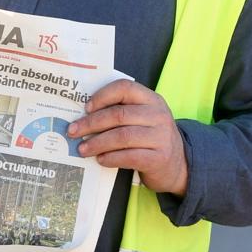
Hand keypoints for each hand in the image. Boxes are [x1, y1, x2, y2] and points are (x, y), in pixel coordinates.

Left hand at [68, 79, 188, 196]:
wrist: (179, 164)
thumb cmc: (150, 138)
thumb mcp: (143, 118)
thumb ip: (122, 111)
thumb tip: (84, 116)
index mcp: (151, 99)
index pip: (124, 88)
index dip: (102, 96)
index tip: (86, 108)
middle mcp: (158, 115)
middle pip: (118, 115)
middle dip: (91, 123)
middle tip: (73, 131)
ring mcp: (161, 137)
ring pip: (122, 137)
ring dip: (97, 143)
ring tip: (82, 149)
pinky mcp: (159, 158)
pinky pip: (129, 156)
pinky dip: (111, 158)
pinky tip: (100, 159)